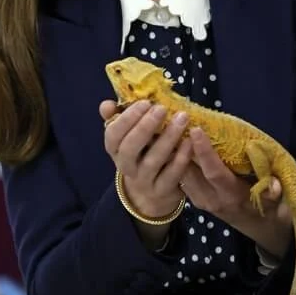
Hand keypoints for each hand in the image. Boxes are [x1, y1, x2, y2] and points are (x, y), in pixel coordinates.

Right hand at [101, 99, 191, 218]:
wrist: (150, 193)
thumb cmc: (140, 153)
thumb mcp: (127, 136)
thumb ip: (118, 117)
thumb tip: (106, 105)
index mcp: (115, 150)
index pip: (113, 134)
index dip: (127, 119)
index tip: (145, 102)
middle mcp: (126, 166)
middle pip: (130, 148)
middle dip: (146, 126)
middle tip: (162, 108)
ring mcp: (143, 181)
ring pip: (152, 161)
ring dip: (167, 138)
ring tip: (181, 119)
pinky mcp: (162, 191)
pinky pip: (171, 175)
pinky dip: (180, 157)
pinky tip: (189, 141)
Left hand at [180, 129, 291, 257]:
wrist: (259, 228)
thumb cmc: (269, 208)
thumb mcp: (277, 202)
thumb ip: (273, 193)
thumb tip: (274, 185)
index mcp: (231, 196)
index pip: (214, 172)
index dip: (204, 151)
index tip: (196, 129)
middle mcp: (211, 199)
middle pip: (190, 169)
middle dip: (182, 145)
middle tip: (176, 118)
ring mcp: (199, 199)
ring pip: (181, 171)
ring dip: (177, 149)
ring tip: (172, 124)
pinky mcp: (194, 197)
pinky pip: (181, 175)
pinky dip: (177, 158)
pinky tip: (174, 139)